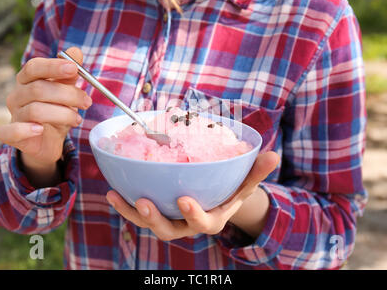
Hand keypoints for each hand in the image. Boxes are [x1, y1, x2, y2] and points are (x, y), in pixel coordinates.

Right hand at [0, 47, 91, 181]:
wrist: (48, 142)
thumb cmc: (56, 113)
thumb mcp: (66, 92)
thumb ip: (69, 74)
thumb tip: (76, 52)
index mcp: (28, 81)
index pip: (34, 67)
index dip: (53, 66)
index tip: (74, 68)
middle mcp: (17, 95)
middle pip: (39, 89)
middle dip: (68, 94)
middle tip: (87, 102)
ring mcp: (13, 115)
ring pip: (35, 110)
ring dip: (62, 114)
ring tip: (77, 119)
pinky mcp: (11, 136)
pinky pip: (11, 131)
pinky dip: (26, 129)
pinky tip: (40, 129)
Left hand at [106, 152, 279, 240]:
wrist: (217, 199)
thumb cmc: (231, 189)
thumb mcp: (245, 182)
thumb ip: (256, 171)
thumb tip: (274, 156)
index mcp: (212, 219)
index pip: (204, 223)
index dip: (194, 215)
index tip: (185, 200)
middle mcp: (188, 225)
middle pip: (170, 230)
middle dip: (155, 219)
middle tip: (143, 202)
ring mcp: (171, 220)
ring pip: (149, 223)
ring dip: (132, 212)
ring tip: (115, 196)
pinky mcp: (157, 212)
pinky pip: (139, 212)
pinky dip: (124, 204)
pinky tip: (112, 189)